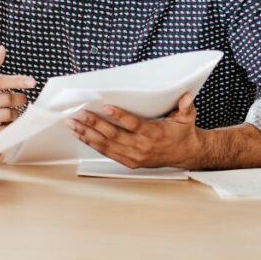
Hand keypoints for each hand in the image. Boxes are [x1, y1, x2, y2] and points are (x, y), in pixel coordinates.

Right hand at [0, 45, 35, 125]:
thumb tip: (1, 48)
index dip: (17, 80)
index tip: (32, 82)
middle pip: (5, 99)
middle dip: (19, 98)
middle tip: (22, 98)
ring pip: (6, 115)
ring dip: (16, 113)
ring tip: (15, 111)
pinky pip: (2, 131)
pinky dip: (10, 126)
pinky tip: (9, 122)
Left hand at [65, 93, 201, 168]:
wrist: (186, 154)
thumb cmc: (183, 132)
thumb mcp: (188, 118)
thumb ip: (186, 107)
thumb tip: (186, 96)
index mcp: (155, 134)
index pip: (135, 125)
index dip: (120, 117)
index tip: (107, 107)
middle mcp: (143, 147)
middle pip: (114, 135)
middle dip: (94, 124)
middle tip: (79, 114)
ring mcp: (135, 156)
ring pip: (107, 145)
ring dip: (87, 134)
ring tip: (73, 125)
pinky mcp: (130, 162)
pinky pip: (107, 153)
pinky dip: (92, 144)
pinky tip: (81, 136)